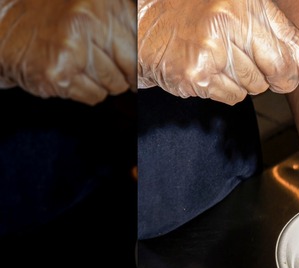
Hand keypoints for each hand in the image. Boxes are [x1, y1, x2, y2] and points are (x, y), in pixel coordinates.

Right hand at [0, 0, 135, 104]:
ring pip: (112, 85)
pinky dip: (85, 91)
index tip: (137, 69)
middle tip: (104, 66)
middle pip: (129, 68)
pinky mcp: (57, 74)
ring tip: (81, 65)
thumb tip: (150, 48)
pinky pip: (92, 96)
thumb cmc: (51, 16)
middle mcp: (86, 23)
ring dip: (101, 82)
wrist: (2, 25)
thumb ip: (124, 20)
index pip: (139, 46)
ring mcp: (71, 49)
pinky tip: (69, 74)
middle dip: (121, 74)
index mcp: (101, 4)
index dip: (139, 62)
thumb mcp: (93, 7)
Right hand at [137, 0, 298, 104]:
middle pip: (278, 71)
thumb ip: (285, 38)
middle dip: (276, 76)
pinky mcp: (197, 76)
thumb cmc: (194, 12)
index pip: (291, 43)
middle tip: (257, 63)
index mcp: (244, 3)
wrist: (142, 21)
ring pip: (255, 87)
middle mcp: (228, 23)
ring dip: (245, 80)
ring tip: (222, 58)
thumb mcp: (244, 9)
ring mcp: (211, 51)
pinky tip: (210, 69)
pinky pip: (233, 97)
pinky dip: (225, 89)